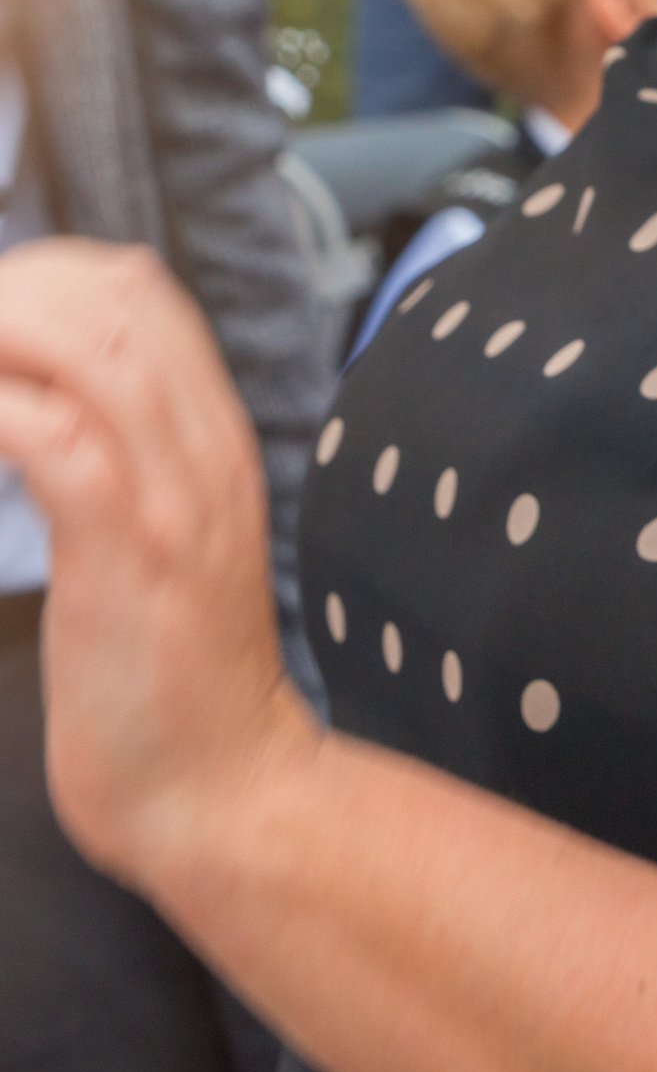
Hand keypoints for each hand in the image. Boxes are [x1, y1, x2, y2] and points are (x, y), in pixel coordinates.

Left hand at [0, 239, 318, 887]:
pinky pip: (50, 433)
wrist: (220, 791)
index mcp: (213, 447)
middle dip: (4, 296)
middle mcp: (205, 455)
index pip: (140, 294)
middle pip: (111, 297)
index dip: (40, 279)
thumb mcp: (154, 554)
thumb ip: (114, 473)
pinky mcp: (132, 550)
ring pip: (85, 345)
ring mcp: (176, 499)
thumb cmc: (165, 686)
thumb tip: (28, 415)